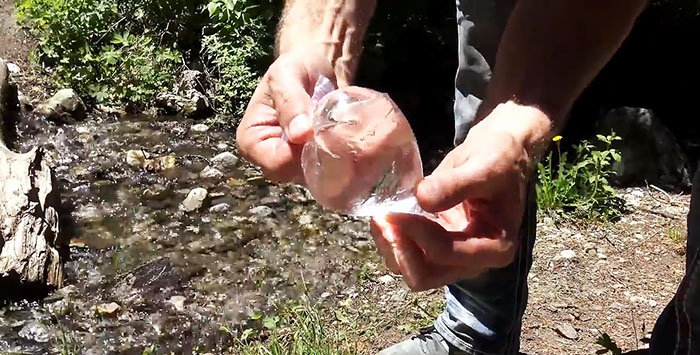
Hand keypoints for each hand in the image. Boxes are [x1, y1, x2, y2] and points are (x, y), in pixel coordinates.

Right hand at [235, 51, 335, 183]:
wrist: (316, 67)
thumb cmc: (296, 67)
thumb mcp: (288, 74)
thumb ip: (291, 101)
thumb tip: (300, 135)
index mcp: (251, 140)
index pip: (277, 163)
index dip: (300, 151)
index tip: (317, 129)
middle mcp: (267, 159)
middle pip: (295, 175)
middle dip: (317, 155)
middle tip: (332, 128)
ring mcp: (291, 164)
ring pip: (313, 176)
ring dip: (331, 157)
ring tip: (338, 131)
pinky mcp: (310, 164)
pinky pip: (327, 172)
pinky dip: (339, 158)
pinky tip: (343, 139)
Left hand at [370, 104, 545, 290]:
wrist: (499, 153)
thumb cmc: (499, 159)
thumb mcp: (484, 167)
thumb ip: (455, 185)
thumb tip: (422, 198)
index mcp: (495, 248)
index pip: (446, 254)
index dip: (417, 234)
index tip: (396, 210)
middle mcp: (474, 262)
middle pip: (426, 276)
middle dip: (400, 250)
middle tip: (382, 219)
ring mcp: (454, 258)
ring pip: (412, 270)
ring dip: (392, 247)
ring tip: (379, 216)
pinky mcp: (437, 246)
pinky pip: (408, 255)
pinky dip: (392, 240)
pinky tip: (384, 216)